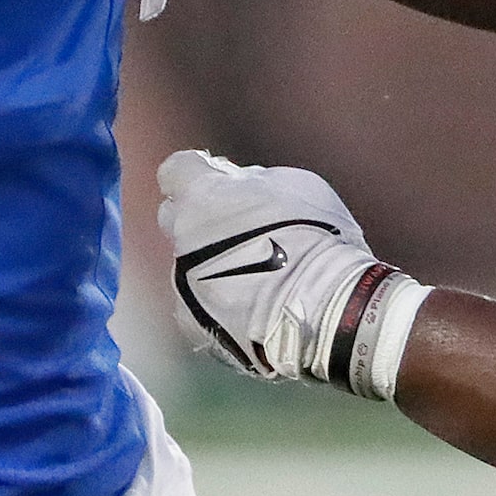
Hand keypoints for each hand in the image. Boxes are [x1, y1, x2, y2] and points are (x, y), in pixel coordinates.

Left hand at [154, 150, 424, 398]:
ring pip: (186, 266)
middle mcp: (181, 239)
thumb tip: (244, 185)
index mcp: (203, 196)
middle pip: (174, 218)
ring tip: (252, 278)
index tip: (219, 181)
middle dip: (199, 219)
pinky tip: (249, 309)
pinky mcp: (192, 324)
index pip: (177, 170)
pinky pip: (197, 305)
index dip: (198, 174)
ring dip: (209, 265)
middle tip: (236, 229)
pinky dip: (217, 304)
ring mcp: (181, 285)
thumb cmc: (314, 240)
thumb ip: (257, 182)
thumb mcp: (297, 186)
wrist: (321, 311)